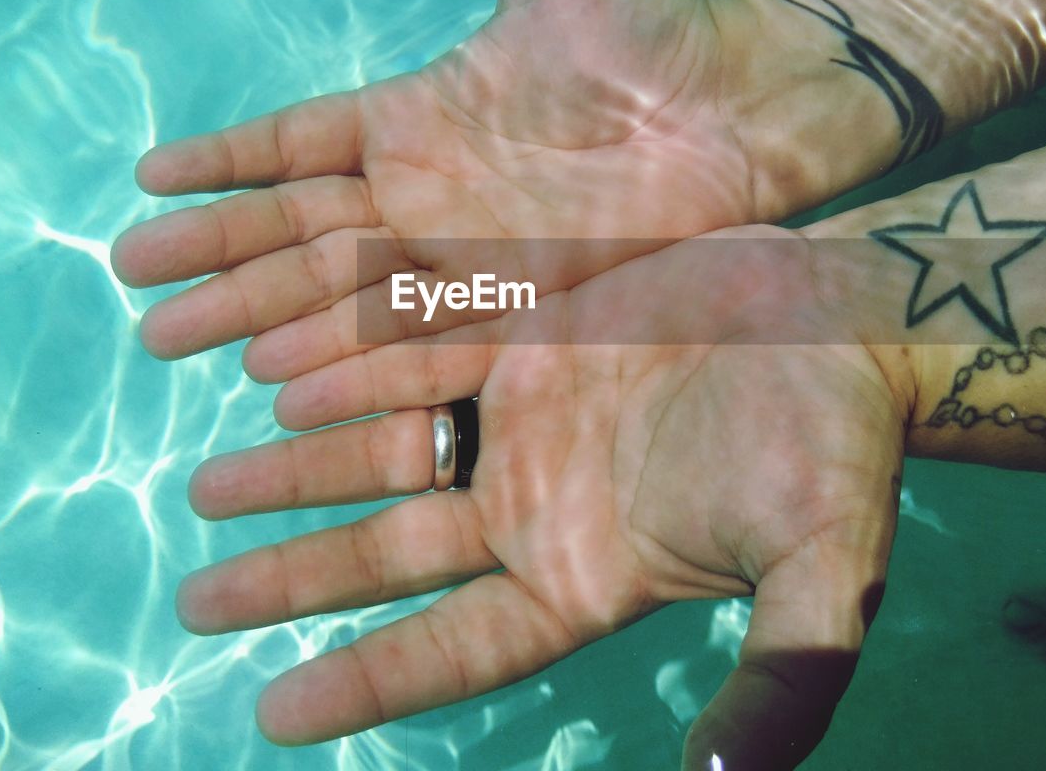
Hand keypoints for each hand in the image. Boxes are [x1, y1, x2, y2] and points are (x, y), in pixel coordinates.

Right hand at [109, 0, 870, 377]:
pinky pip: (414, 337)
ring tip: (182, 340)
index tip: (149, 178)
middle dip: (217, 260)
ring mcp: (465, 253)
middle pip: (297, 233)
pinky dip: (350, 360)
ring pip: (338, 293)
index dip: (225, 163)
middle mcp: (427, 193)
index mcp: (419, 117)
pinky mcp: (514, 300)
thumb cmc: (658, 35)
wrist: (744, 111)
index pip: (296, 146)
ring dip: (260, 316)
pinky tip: (283, 382)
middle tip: (134, 289)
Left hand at [176, 228, 908, 768]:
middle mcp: (538, 503)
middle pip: (392, 553)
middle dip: (297, 574)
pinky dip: (351, 371)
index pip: (457, 647)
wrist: (847, 327)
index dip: (371, 682)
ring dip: (299, 472)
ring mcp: (526, 417)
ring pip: (387, 452)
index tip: (276, 718)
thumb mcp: (824, 576)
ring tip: (208, 489)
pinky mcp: (530, 336)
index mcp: (587, 574)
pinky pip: (418, 355)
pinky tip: (278, 382)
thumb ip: (782, 681)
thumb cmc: (839, 454)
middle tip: (197, 601)